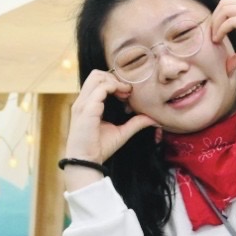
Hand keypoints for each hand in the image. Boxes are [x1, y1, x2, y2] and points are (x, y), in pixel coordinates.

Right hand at [62, 71, 155, 186]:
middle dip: (114, 78)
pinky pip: (101, 88)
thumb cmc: (100, 147)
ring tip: (125, 94)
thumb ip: (136, 122)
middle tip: (127, 92)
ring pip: (97, 76)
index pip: (98, 81)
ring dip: (115, 81)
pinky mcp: (86, 109)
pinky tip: (123, 97)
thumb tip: (153, 118)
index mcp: (87, 105)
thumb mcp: (122, 131)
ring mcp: (82, 104)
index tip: (128, 94)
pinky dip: (114, 87)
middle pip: (96, 74)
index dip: (115, 82)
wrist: (87, 161)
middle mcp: (82, 102)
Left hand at [208, 0, 235, 72]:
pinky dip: (221, 29)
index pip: (231, 6)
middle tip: (212, 36)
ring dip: (215, 23)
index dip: (219, 18)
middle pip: (224, 3)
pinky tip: (219, 40)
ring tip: (215, 39)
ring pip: (226, 8)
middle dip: (214, 18)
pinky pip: (231, 20)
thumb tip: (227, 67)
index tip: (216, 35)